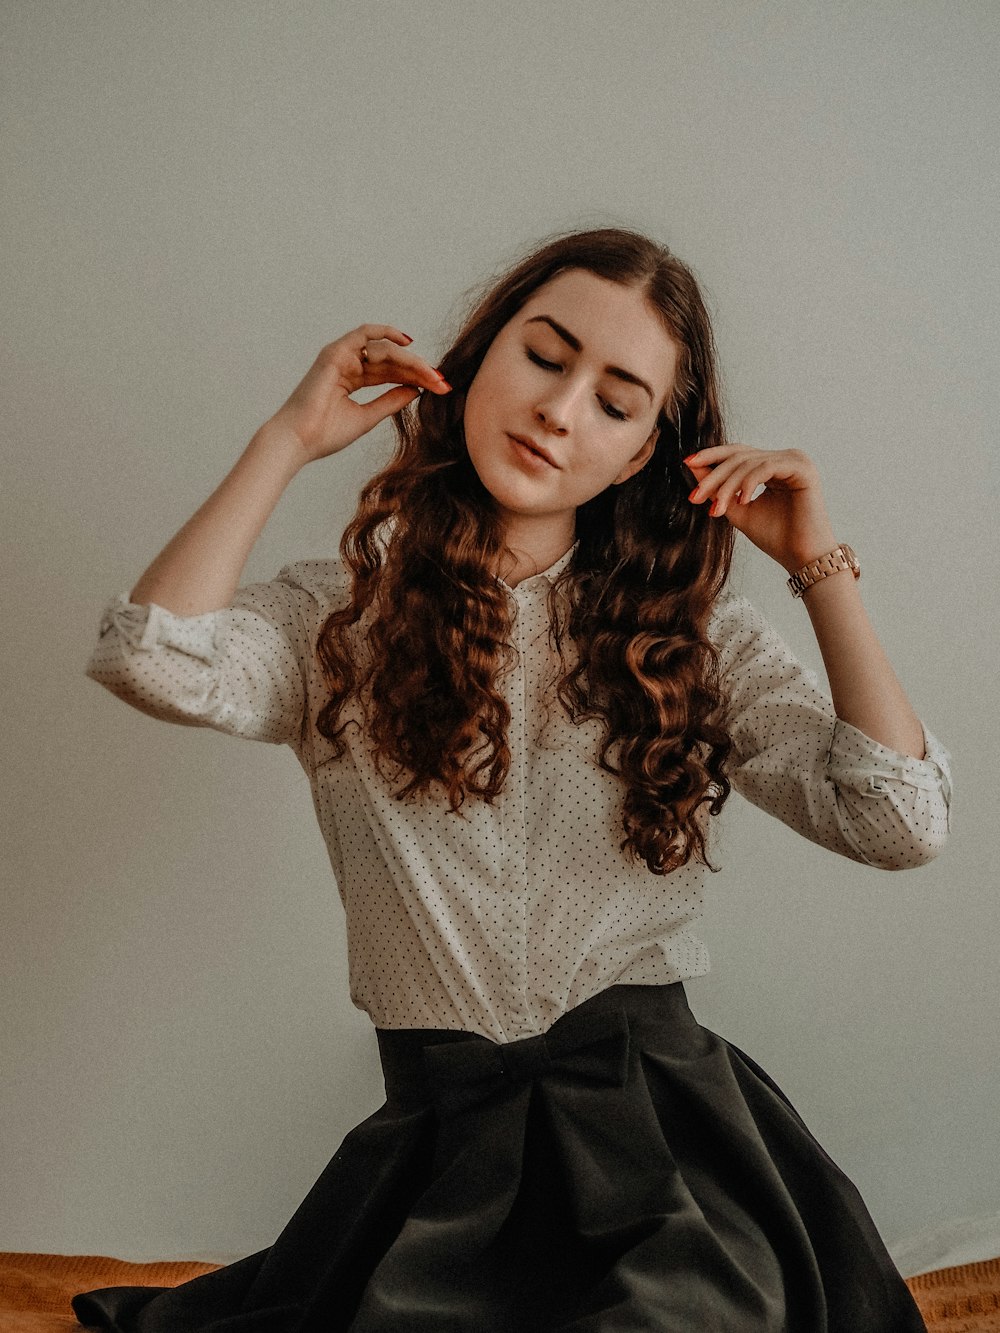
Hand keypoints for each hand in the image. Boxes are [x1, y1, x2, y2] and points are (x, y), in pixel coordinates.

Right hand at [265, 324, 451, 463]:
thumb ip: (391, 401)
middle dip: (419, 370)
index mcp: (352, 380)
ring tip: (430, 375)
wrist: (299, 441)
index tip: (440, 388)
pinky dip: (386, 333)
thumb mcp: (368, 417)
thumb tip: (417, 390)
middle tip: (441, 382)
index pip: (391, 373)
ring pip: (384, 350)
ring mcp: (341, 357)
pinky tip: (408, 343)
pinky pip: (364, 334)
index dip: (417, 378)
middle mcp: (347, 365)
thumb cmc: (325, 434)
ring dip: (410, 361)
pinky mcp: (335, 352)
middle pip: (392, 361)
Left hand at [685, 444, 837, 570]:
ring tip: (718, 509)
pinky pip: (767, 467)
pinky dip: (749, 483)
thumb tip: (692, 466)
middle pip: (739, 456)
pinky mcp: (802, 468)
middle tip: (695, 496)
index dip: (711, 456)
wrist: (801, 557)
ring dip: (728, 486)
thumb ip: (717, 489)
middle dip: (714, 476)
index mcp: (771, 465)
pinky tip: (741, 501)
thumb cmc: (775, 537)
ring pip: (749, 462)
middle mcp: (784, 458)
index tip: (687, 463)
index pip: (737, 453)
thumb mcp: (737, 509)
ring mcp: (795, 460)